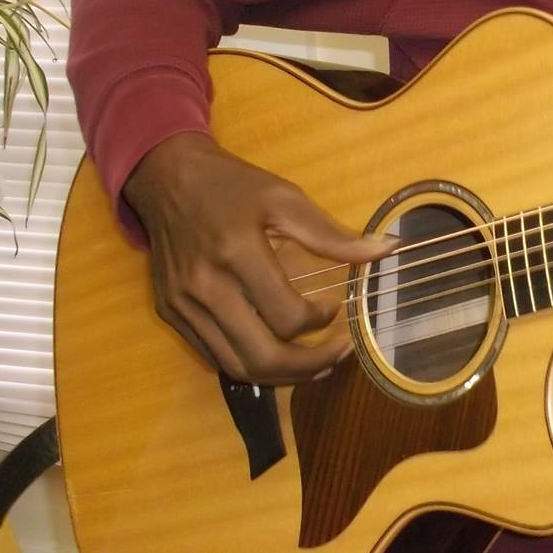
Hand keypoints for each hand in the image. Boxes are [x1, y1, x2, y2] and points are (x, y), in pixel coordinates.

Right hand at [122, 131, 389, 384]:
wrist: (166, 177)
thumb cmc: (231, 186)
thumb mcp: (285, 198)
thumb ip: (333, 235)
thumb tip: (386, 250)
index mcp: (236, 253)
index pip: (287, 317)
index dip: (320, 322)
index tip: (334, 307)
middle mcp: (205, 287)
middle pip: (262, 357)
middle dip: (309, 366)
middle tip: (338, 354)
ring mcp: (183, 306)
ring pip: (236, 367)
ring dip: (282, 375)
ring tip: (314, 363)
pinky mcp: (170, 314)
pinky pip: (214, 356)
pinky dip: (250, 362)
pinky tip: (275, 351)